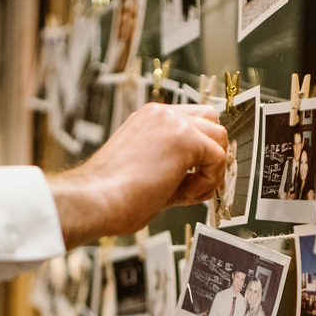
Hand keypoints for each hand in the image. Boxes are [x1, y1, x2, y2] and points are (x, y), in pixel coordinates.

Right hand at [48, 104, 227, 248]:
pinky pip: (219, 157)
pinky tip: (186, 195)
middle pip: (210, 120)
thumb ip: (175, 171)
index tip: (190, 178)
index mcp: (149, 120)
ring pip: (219, 136)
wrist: (95, 200)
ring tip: (190, 193)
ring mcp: (173, 122)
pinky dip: (209, 181)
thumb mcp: (148, 174)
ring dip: (212, 168)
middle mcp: (161, 115)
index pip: (190, 122)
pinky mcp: (185, 139)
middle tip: (200, 182)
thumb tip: (197, 182)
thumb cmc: (111, 196)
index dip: (198, 151)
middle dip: (212, 152)